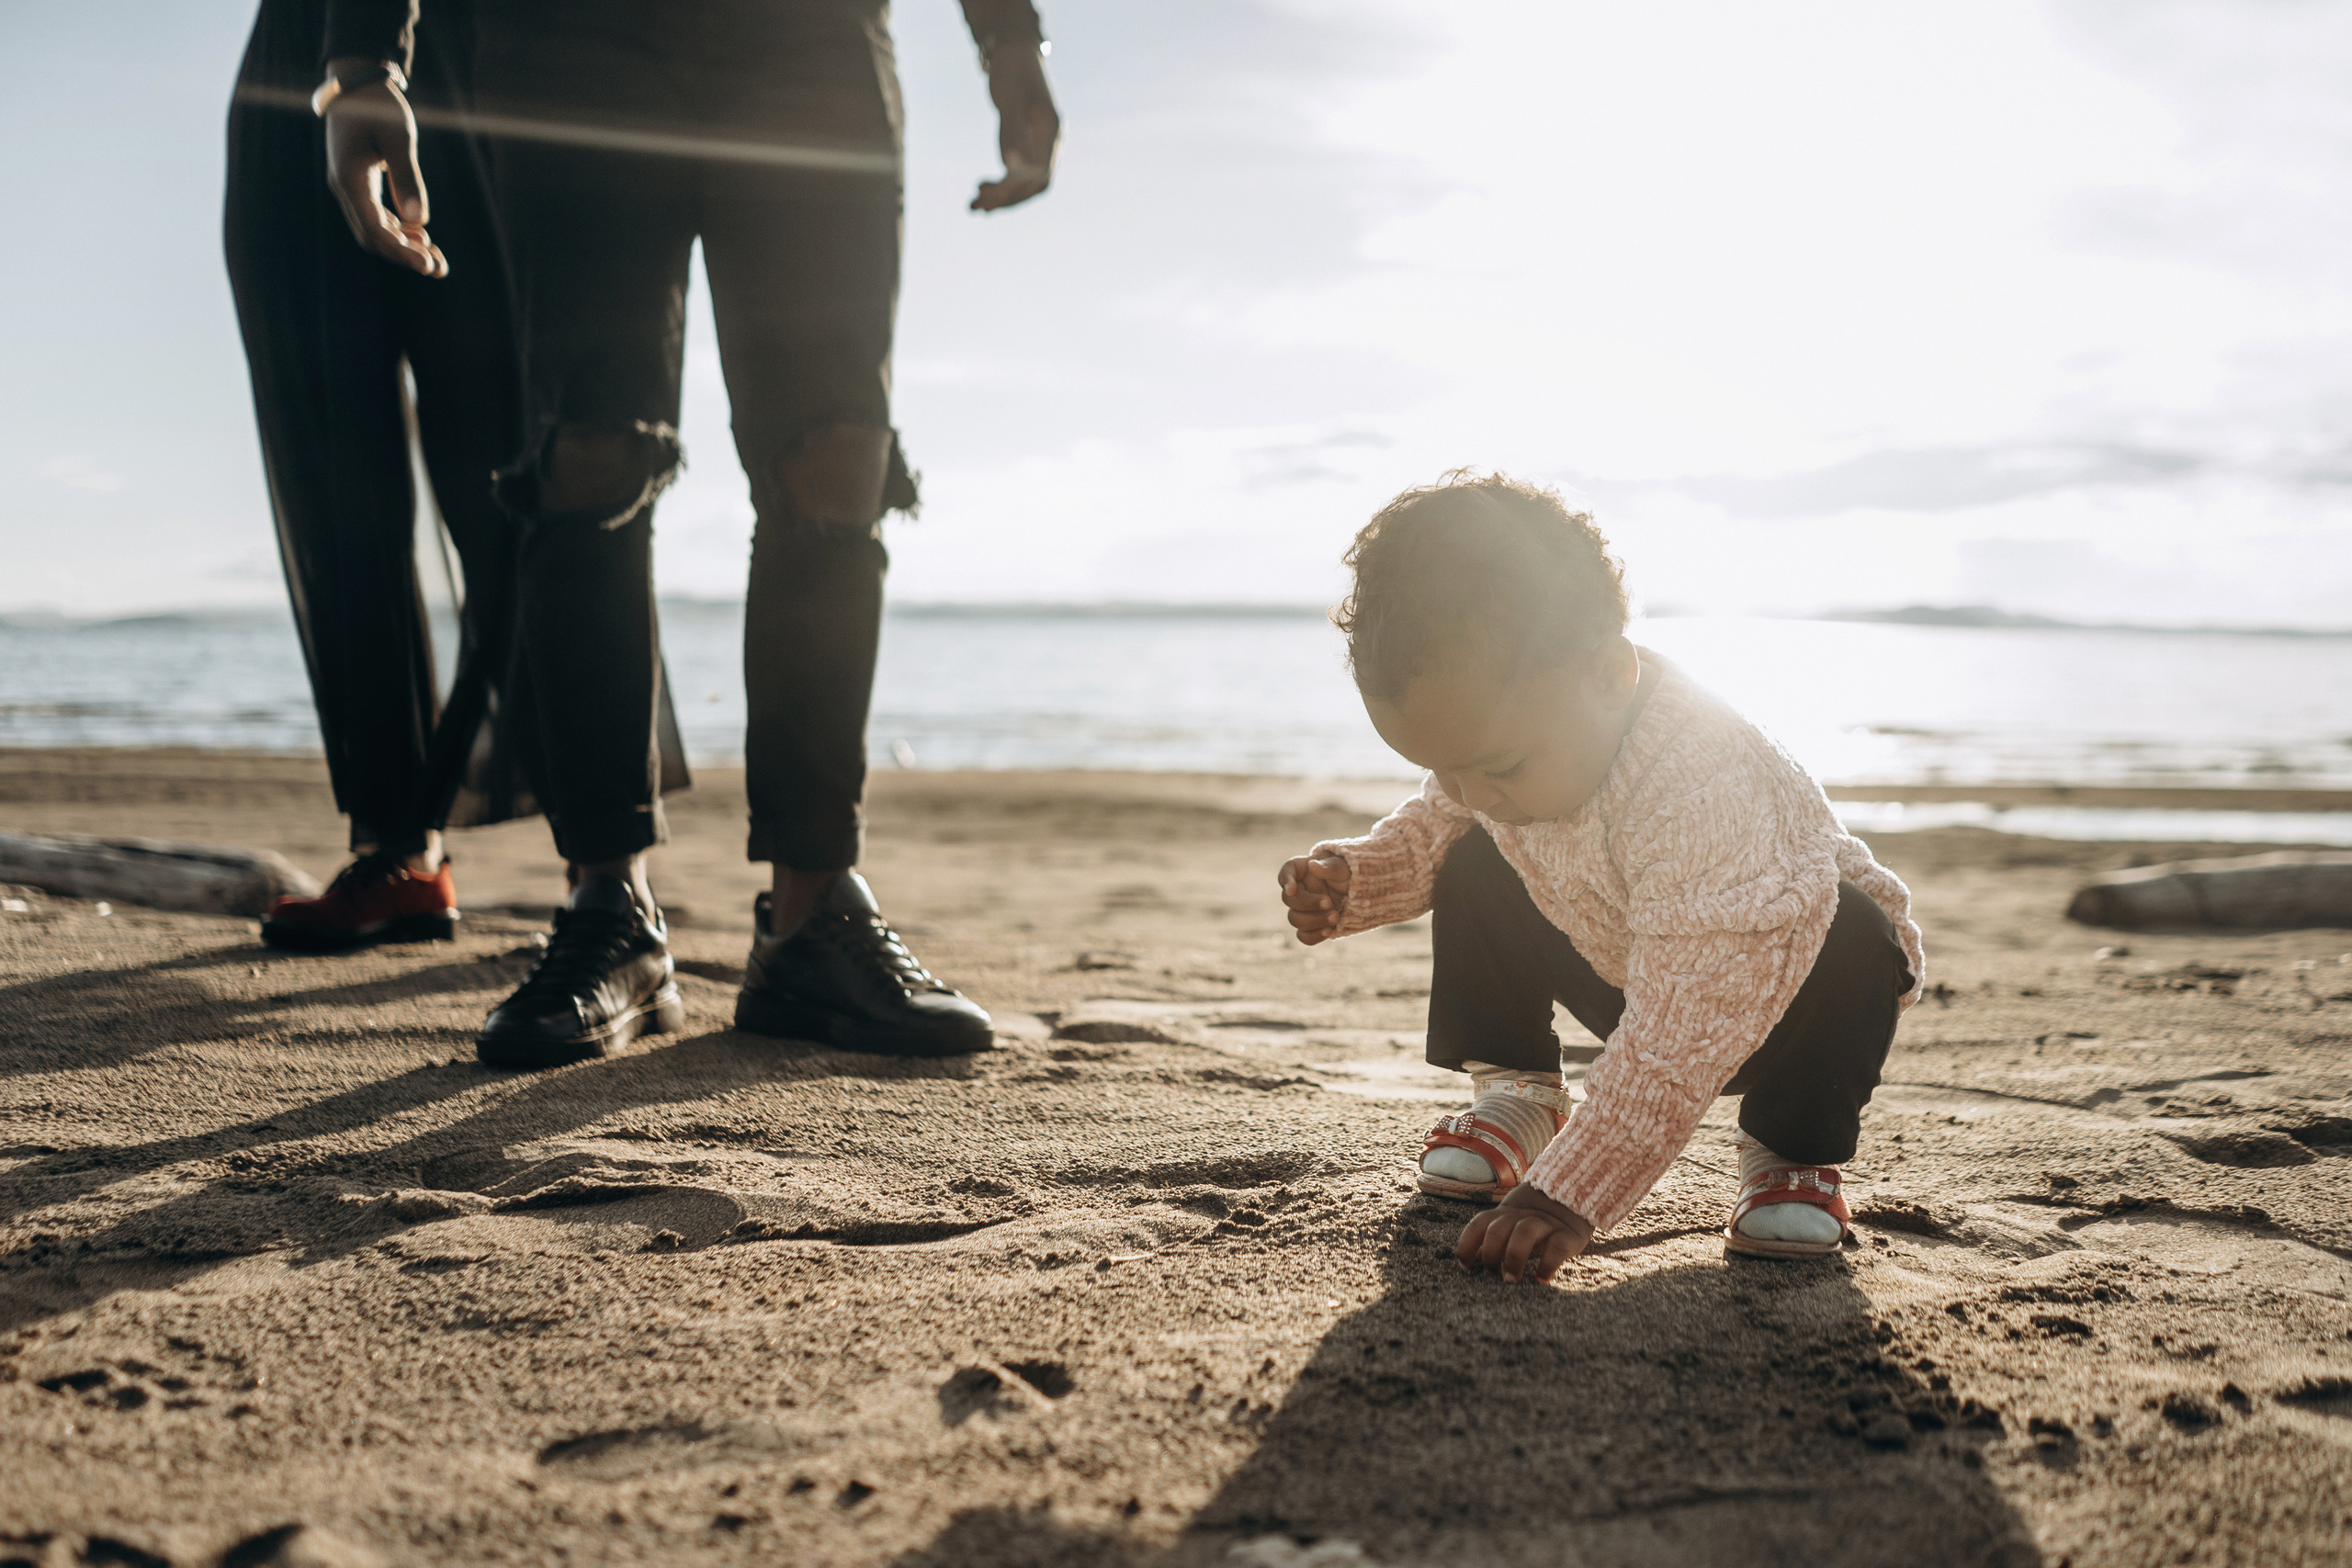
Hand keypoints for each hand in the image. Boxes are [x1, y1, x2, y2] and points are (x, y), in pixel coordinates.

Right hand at [322, 61, 446, 276]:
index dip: (402, 253)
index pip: (375, 230)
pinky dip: (397, 230)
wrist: (357, 85)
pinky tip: (420, 235)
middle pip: (373, 237)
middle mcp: (344, 188)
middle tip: (440, 269)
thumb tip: (421, 221)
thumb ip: (408, 178)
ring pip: (374, 230)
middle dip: (405, 257)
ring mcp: (348, 187)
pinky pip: (375, 216)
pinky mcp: (357, 183)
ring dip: (403, 246)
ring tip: (436, 259)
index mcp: (350, 180)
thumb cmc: (379, 106)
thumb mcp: (399, 138)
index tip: (429, 266)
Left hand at [971, 45, 1058, 210]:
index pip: (1041, 172)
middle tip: (979, 205)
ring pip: (1023, 184)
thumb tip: (1009, 165)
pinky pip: (1012, 175)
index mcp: (1051, 132)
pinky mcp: (1022, 147)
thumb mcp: (1010, 99)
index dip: (1019, 187)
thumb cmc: (1014, 70)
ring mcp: (1035, 147)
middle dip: (1007, 198)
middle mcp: (1047, 144)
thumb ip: (1012, 130)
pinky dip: (997, 187)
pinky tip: (978, 192)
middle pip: (1033, 185)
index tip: (994, 192)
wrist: (1014, 53)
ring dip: (1000, 198)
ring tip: (973, 206)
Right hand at [1276, 852, 1350, 944]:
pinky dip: (1314, 936)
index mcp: (1303, 870)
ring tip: (1336, 917)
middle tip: (1329, 902)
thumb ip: (1330, 866)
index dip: (1285, 880)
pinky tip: (1329, 931)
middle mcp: (1300, 890)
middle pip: (1289, 899)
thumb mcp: (1343, 867)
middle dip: (1308, 903)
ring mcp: (1304, 910)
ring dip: (1314, 921)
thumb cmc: (1349, 873)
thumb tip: (1313, 866)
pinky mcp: (1312, 926)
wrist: (1361, 892)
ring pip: (1295, 919)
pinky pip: (1304, 936)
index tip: (1291, 889)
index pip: (1287, 871)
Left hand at [1454, 1184, 1593, 1284]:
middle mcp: (1522, 1216)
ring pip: (1524, 1232)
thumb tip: (1467, 1264)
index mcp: (1503, 1215)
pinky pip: (1557, 1247)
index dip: (1467, 1245)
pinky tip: (1541, 1279)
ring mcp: (1545, 1224)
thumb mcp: (1509, 1229)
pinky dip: (1548, 1264)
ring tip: (1513, 1279)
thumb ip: (1489, 1244)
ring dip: (1514, 1258)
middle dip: (1491, 1255)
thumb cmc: (1531, 1227)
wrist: (1570, 1203)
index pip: (1478, 1224)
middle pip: (1498, 1229)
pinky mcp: (1568, 1235)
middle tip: (1495, 1275)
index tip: (1466, 1268)